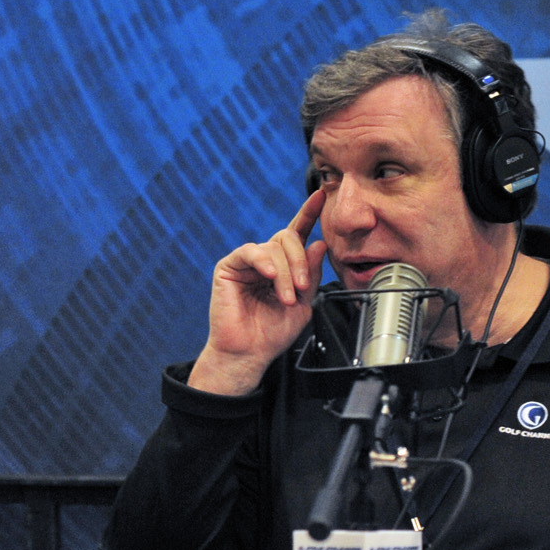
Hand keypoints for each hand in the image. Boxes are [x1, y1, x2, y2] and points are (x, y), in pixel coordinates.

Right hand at [189, 188, 329, 395]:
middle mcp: (265, 260)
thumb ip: (311, 274)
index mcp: (284, 266)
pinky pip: (251, 252)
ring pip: (273, 246)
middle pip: (289, 237)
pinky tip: (269, 276)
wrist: (248, 353)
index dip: (308, 214)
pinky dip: (264, 262)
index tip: (321, 196)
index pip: (298, 234)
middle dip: (300, 261)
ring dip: (285, 272)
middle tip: (303, 288)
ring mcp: (247, 262)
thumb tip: (319, 244)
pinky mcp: (228, 267)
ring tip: (286, 297)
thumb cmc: (272, 333)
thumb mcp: (304, 303)